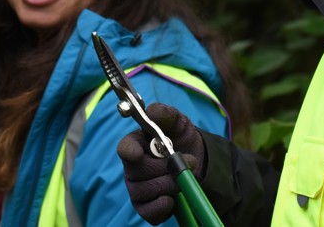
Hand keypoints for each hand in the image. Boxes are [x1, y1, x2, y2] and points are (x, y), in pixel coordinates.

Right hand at [117, 103, 205, 224]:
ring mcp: (138, 188)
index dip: (128, 151)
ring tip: (184, 177)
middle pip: (138, 171)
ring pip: (145, 191)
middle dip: (165, 167)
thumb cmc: (182, 139)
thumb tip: (151, 111)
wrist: (199, 163)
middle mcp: (132, 168)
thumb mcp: (179, 122)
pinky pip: (148, 212)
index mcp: (136, 144)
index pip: (125, 148)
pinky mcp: (146, 207)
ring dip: (169, 184)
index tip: (137, 153)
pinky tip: (174, 199)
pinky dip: (163, 206)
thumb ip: (165, 114)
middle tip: (187, 160)